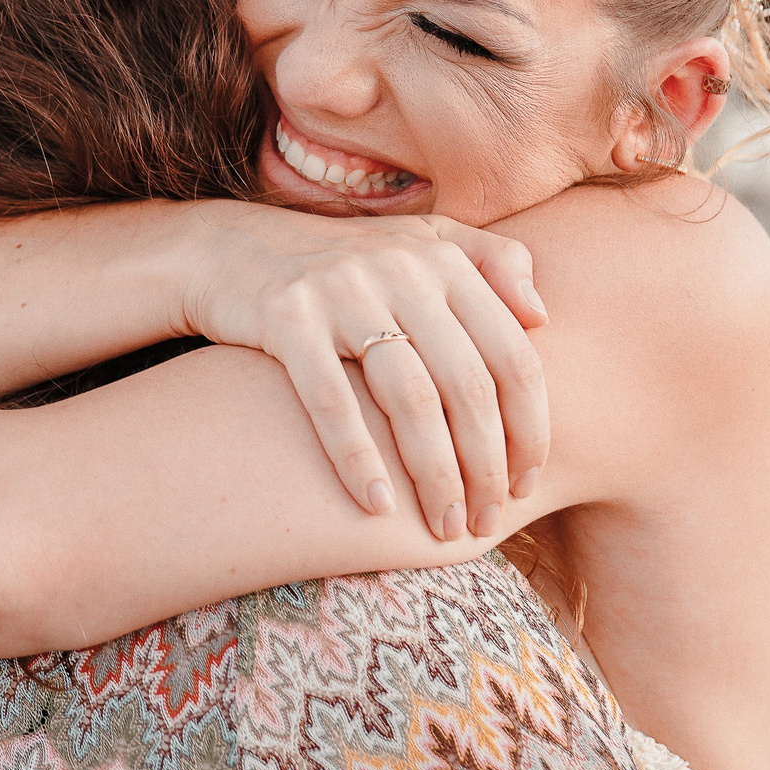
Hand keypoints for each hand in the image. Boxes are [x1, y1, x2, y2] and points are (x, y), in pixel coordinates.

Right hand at [178, 203, 548, 539]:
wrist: (227, 250)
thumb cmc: (339, 262)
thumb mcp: (418, 242)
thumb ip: (490, 262)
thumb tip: (542, 317)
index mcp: (442, 258)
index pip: (512, 355)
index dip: (529, 428)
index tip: (525, 482)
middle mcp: (400, 269)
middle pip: (467, 386)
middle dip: (485, 466)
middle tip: (485, 522)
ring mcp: (342, 292)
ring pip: (410, 400)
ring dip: (435, 475)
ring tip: (442, 527)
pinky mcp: (286, 318)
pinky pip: (332, 401)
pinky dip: (357, 459)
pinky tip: (375, 507)